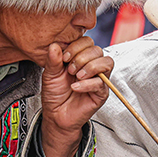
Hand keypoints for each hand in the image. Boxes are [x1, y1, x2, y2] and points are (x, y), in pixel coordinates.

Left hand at [40, 38, 112, 156]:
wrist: (56, 114)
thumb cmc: (55, 94)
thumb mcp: (50, 74)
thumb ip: (53, 59)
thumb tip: (54, 45)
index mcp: (80, 58)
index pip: (87, 42)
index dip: (76, 47)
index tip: (64, 57)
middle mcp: (92, 66)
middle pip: (98, 50)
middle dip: (82, 57)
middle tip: (70, 69)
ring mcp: (99, 79)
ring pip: (107, 63)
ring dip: (90, 67)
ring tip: (76, 76)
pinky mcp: (102, 93)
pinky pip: (101, 83)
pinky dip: (87, 84)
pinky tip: (75, 88)